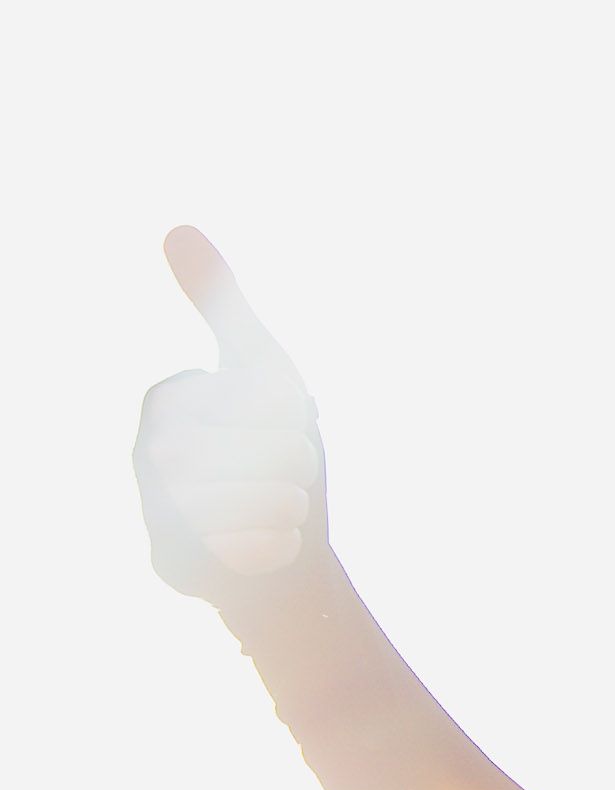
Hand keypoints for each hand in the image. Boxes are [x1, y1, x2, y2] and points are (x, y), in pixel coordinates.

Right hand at [134, 227, 330, 604]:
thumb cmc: (277, 450)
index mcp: (169, 404)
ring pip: (239, 496)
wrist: (289, 552)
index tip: (285, 426)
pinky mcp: (170, 563)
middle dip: (286, 461)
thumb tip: (174, 226)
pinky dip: (272, 546)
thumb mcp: (261, 366)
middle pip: (239, 446)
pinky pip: (237, 548)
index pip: (229, 396)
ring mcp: (156, 512)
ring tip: (282, 509)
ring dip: (283, 501)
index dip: (277, 413)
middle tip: (287, 476)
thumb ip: (221, 300)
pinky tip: (271, 547)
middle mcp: (150, 457)